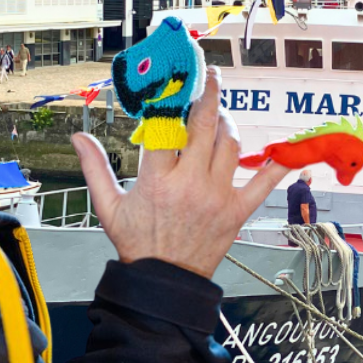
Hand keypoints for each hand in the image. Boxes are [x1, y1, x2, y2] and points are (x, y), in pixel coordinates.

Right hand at [72, 67, 289, 278]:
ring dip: (228, 124)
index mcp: (157, 180)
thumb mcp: (108, 206)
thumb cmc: (137, 243)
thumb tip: (78, 136)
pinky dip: (276, 166)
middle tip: (210, 79)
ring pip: (230, 145)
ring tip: (221, 117)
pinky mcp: (236, 212)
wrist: (163, 282)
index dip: (171, 101)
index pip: (166, 126)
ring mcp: (216, 197)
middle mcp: (189, 184)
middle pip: (204, 127)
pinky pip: (262, 184)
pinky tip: (284, 149)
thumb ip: (95, 167)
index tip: (174, 84)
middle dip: (208, 96)